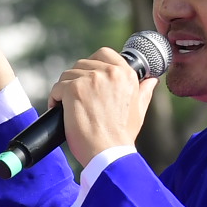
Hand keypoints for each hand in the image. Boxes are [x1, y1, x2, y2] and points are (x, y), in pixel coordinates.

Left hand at [52, 45, 156, 171]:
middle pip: (83, 64)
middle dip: (76, 79)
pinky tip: (58, 109)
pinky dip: (55, 98)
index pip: (104, 54)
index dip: (92, 64)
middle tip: (76, 98)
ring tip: (67, 106)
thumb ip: (144, 91)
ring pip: (68, 74)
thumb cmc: (122, 136)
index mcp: (126, 74)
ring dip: (64, 89)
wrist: (109, 153)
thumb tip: (151, 80)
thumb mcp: (139, 110)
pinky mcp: (75, 90)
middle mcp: (110, 72)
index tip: (87, 79)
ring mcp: (91, 79)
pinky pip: (58, 87)